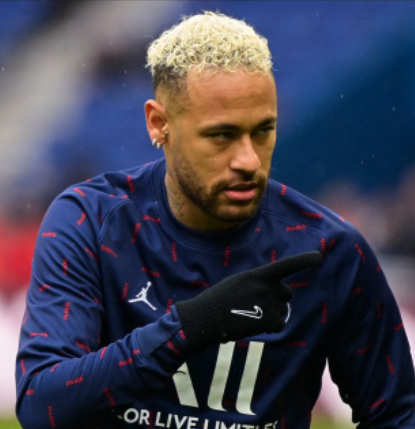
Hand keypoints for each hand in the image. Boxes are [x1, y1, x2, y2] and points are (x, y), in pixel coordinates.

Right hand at [175, 251, 322, 352]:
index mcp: (259, 274)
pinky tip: (252, 325)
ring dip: (270, 315)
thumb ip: (259, 284)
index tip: (319, 257)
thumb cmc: (221, 299)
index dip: (303, 261)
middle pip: (286, 294)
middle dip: (277, 300)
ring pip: (282, 311)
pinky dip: (269, 327)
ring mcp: (269, 302)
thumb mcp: (239, 282)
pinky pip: (279, 324)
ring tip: (249, 315)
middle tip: (255, 306)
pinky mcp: (269, 319)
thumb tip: (278, 297)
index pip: (286, 265)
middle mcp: (267, 286)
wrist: (207, 316)